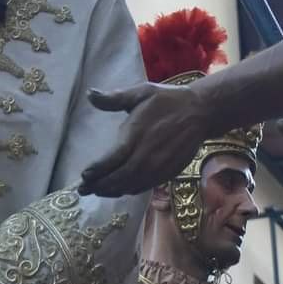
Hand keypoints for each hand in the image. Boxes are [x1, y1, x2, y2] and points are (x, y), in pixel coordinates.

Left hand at [79, 81, 207, 197]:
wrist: (200, 112)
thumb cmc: (168, 100)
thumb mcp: (141, 92)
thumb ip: (114, 98)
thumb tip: (90, 94)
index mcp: (137, 135)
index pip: (112, 159)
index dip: (97, 170)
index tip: (84, 175)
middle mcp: (147, 155)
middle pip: (119, 178)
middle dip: (99, 185)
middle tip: (82, 189)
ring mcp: (158, 167)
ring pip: (130, 186)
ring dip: (111, 191)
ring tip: (96, 191)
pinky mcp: (166, 173)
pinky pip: (143, 187)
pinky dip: (128, 190)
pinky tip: (118, 189)